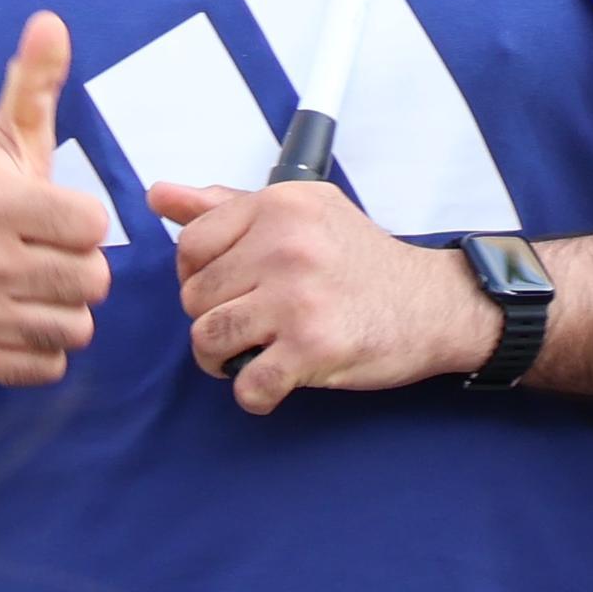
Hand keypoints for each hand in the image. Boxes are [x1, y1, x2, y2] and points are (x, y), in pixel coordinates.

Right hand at [0, 14, 112, 387]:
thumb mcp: (2, 142)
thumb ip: (33, 84)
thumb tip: (51, 20)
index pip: (92, 224)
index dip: (81, 221)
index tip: (52, 218)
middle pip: (92, 280)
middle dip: (78, 270)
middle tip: (44, 258)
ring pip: (76, 327)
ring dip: (64, 311)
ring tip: (30, 289)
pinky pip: (51, 365)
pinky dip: (44, 350)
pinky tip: (15, 321)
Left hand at [146, 173, 495, 414]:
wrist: (433, 304)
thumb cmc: (362, 260)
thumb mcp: (302, 212)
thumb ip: (227, 206)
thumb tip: (159, 196)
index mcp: (279, 206)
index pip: (190, 246)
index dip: (198, 276)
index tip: (227, 288)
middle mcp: (286, 246)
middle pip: (194, 297)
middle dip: (212, 318)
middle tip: (250, 323)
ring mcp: (298, 298)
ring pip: (207, 339)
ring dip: (221, 359)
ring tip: (251, 353)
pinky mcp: (312, 348)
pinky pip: (248, 385)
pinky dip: (254, 395)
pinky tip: (274, 381)